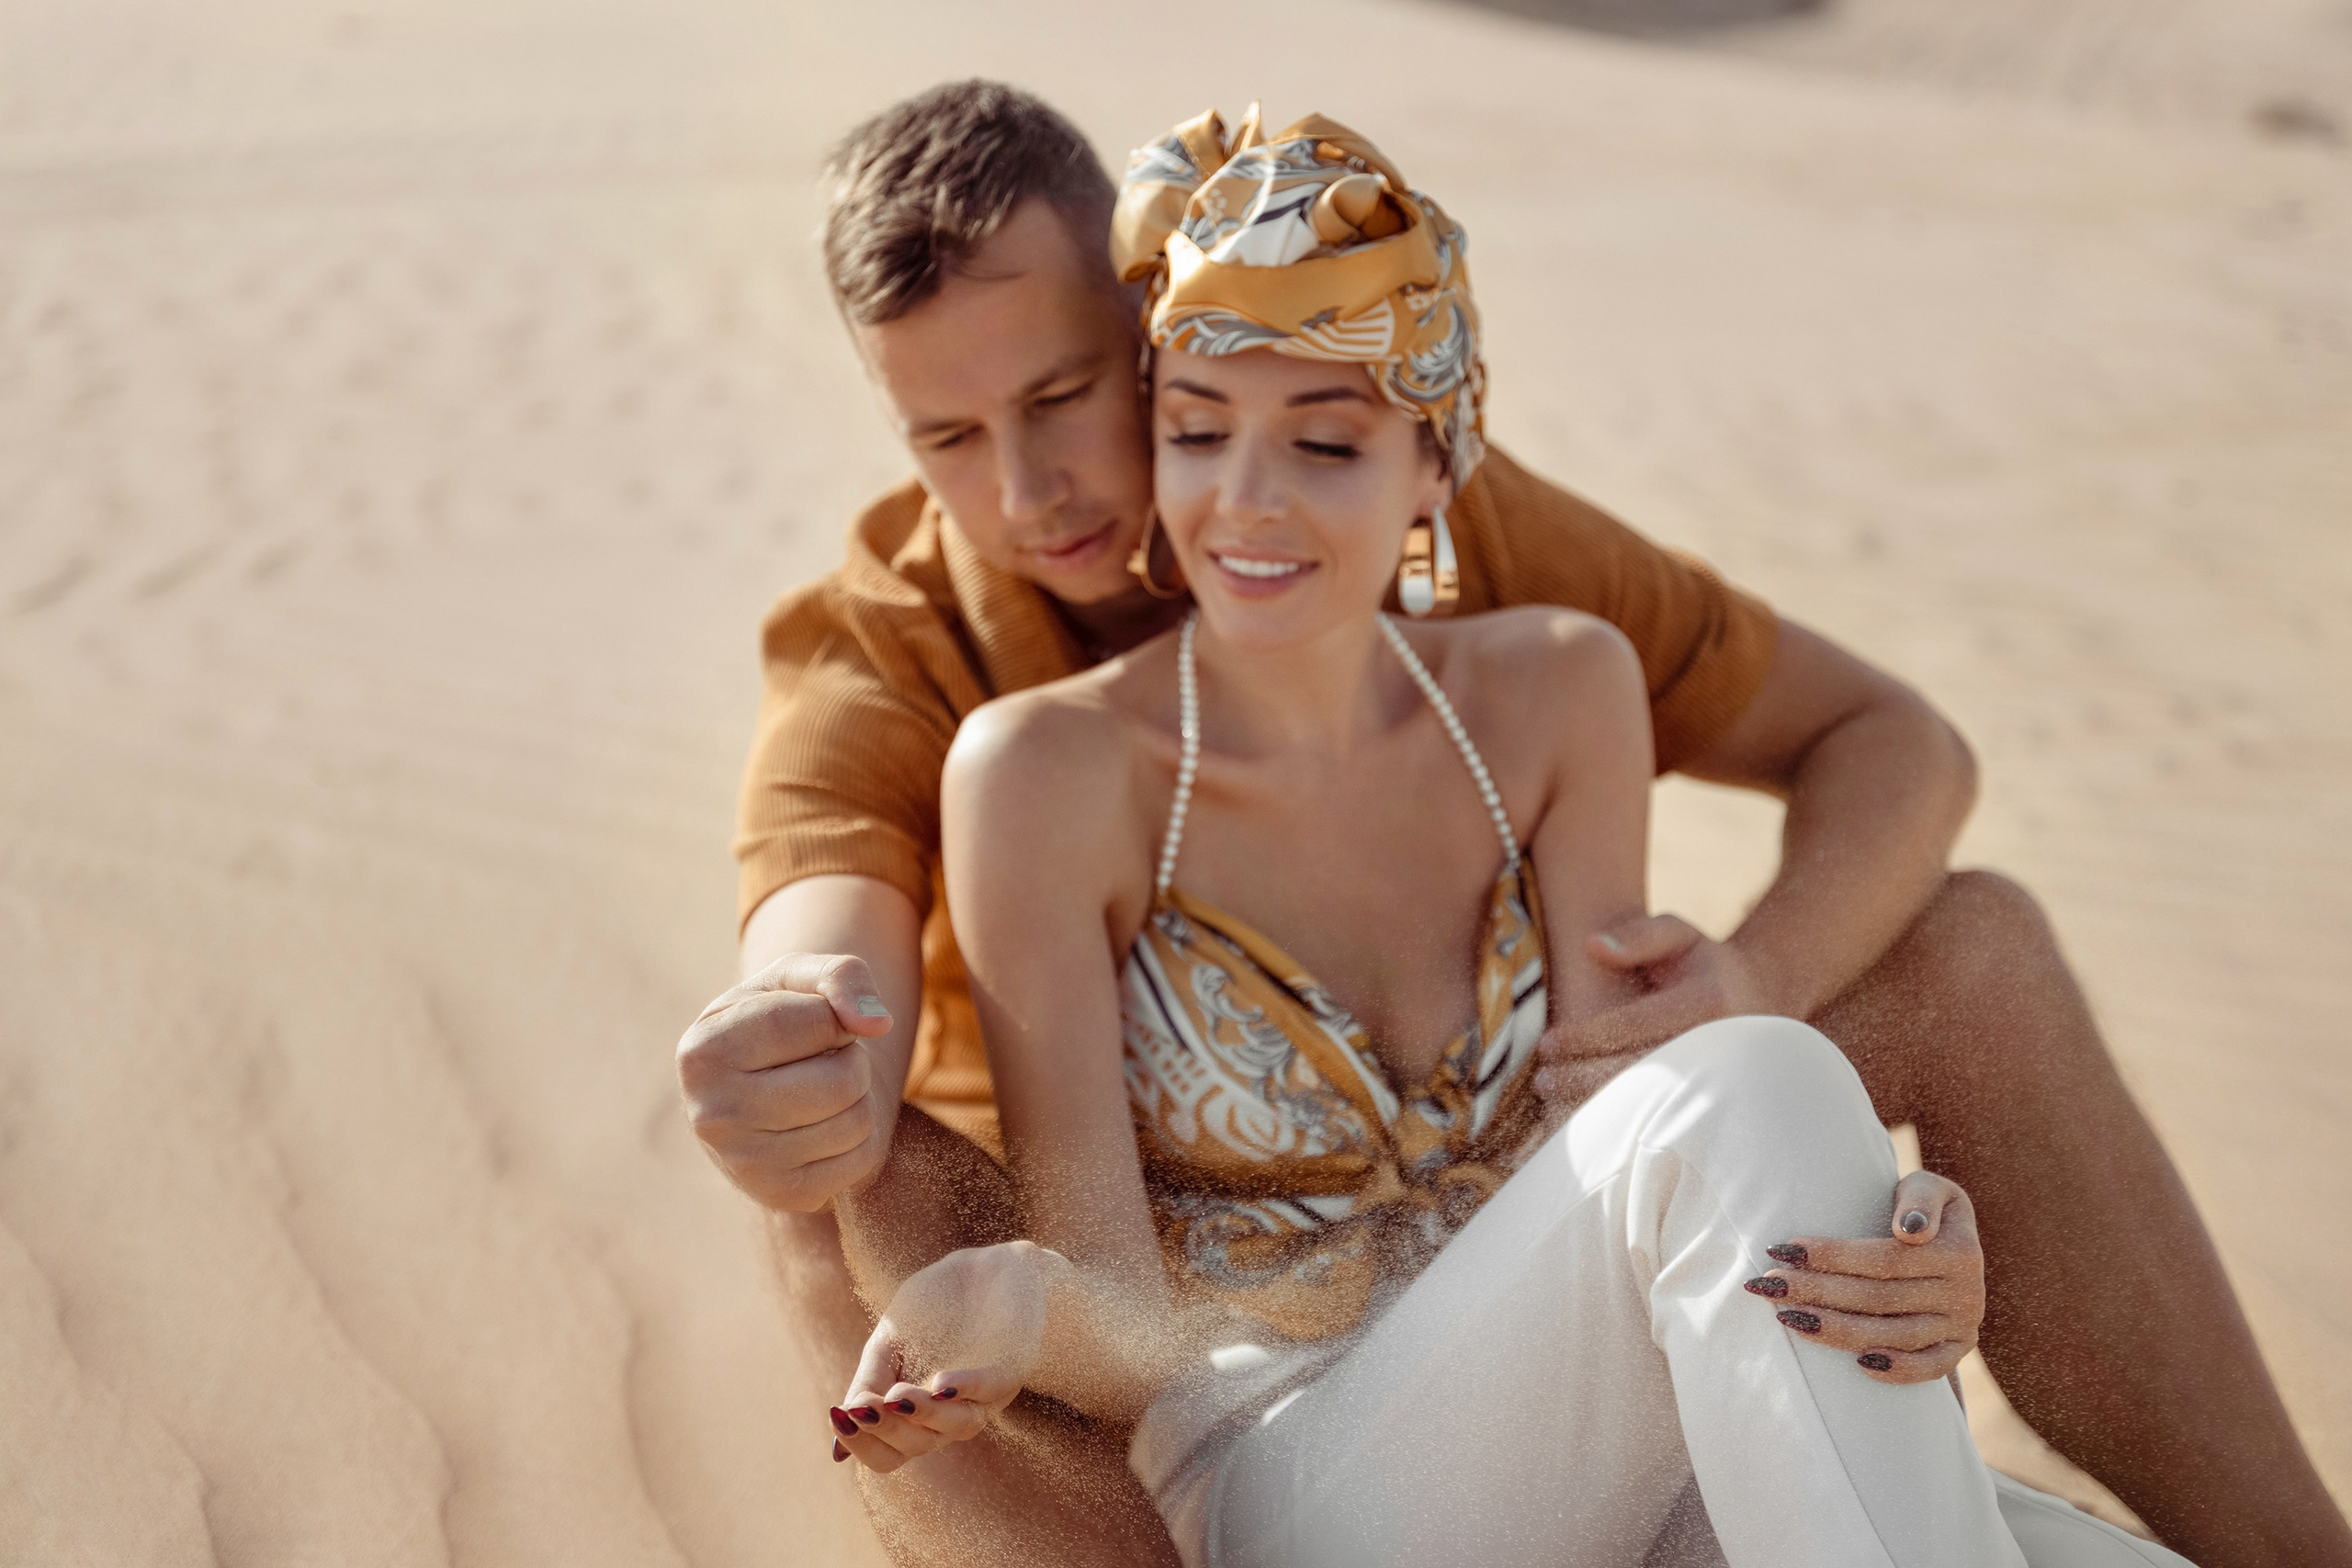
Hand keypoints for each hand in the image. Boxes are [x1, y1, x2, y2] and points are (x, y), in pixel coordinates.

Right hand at [676, 953, 895, 1211]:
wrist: (756, 1090)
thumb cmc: (777, 1020)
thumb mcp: (797, 979)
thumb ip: (840, 976)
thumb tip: (878, 1024)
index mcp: (703, 1052)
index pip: (815, 1023)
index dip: (833, 1018)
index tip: (813, 1023)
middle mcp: (712, 1115)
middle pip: (842, 1082)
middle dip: (850, 1060)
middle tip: (822, 1060)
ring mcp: (744, 1164)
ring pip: (857, 1122)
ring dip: (858, 1097)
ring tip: (821, 1089)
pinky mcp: (781, 1194)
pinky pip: (861, 1160)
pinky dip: (859, 1136)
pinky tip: (824, 1125)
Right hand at [831, 1241, 1058, 1472]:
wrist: (986, 1265)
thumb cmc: (933, 1307)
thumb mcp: (889, 1342)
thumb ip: (868, 1385)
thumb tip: (838, 1453)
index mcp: (917, 1415)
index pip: (889, 1454)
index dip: (862, 1445)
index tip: (839, 1416)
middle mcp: (952, 1413)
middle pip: (918, 1445)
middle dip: (888, 1430)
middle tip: (865, 1407)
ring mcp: (986, 1393)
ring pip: (960, 1424)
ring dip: (926, 1413)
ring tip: (898, 1397)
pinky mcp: (1013, 1363)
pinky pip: (994, 1386)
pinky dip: (968, 1386)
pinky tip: (941, 1383)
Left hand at [1533, 914, 1769, 1108]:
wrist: (1763, 1002)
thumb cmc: (1704, 966)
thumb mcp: (1679, 934)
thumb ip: (1639, 934)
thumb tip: (1591, 946)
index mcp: (1708, 1002)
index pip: (1634, 1024)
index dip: (1586, 1036)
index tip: (1547, 1044)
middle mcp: (1719, 1046)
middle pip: (1641, 1070)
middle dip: (1585, 1078)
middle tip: (1542, 1081)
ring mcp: (1722, 1080)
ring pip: (1652, 1103)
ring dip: (1600, 1105)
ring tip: (1555, 1101)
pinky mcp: (1716, 1103)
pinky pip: (1665, 1117)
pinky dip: (1624, 1122)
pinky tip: (1588, 1122)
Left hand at [1743, 1170, 1983, 1384]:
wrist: (1955, 1242)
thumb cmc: (1923, 1208)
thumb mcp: (1930, 1188)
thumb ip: (1921, 1199)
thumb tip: (1910, 1231)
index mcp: (1959, 1251)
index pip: (1885, 1258)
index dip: (1833, 1256)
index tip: (1783, 1250)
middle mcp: (1966, 1292)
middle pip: (1879, 1298)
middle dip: (1818, 1292)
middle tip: (1768, 1285)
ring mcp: (1962, 1325)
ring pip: (1895, 1335)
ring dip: (1838, 1331)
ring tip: (1788, 1318)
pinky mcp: (1958, 1350)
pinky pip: (1930, 1368)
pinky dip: (1898, 1371)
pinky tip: (1857, 1366)